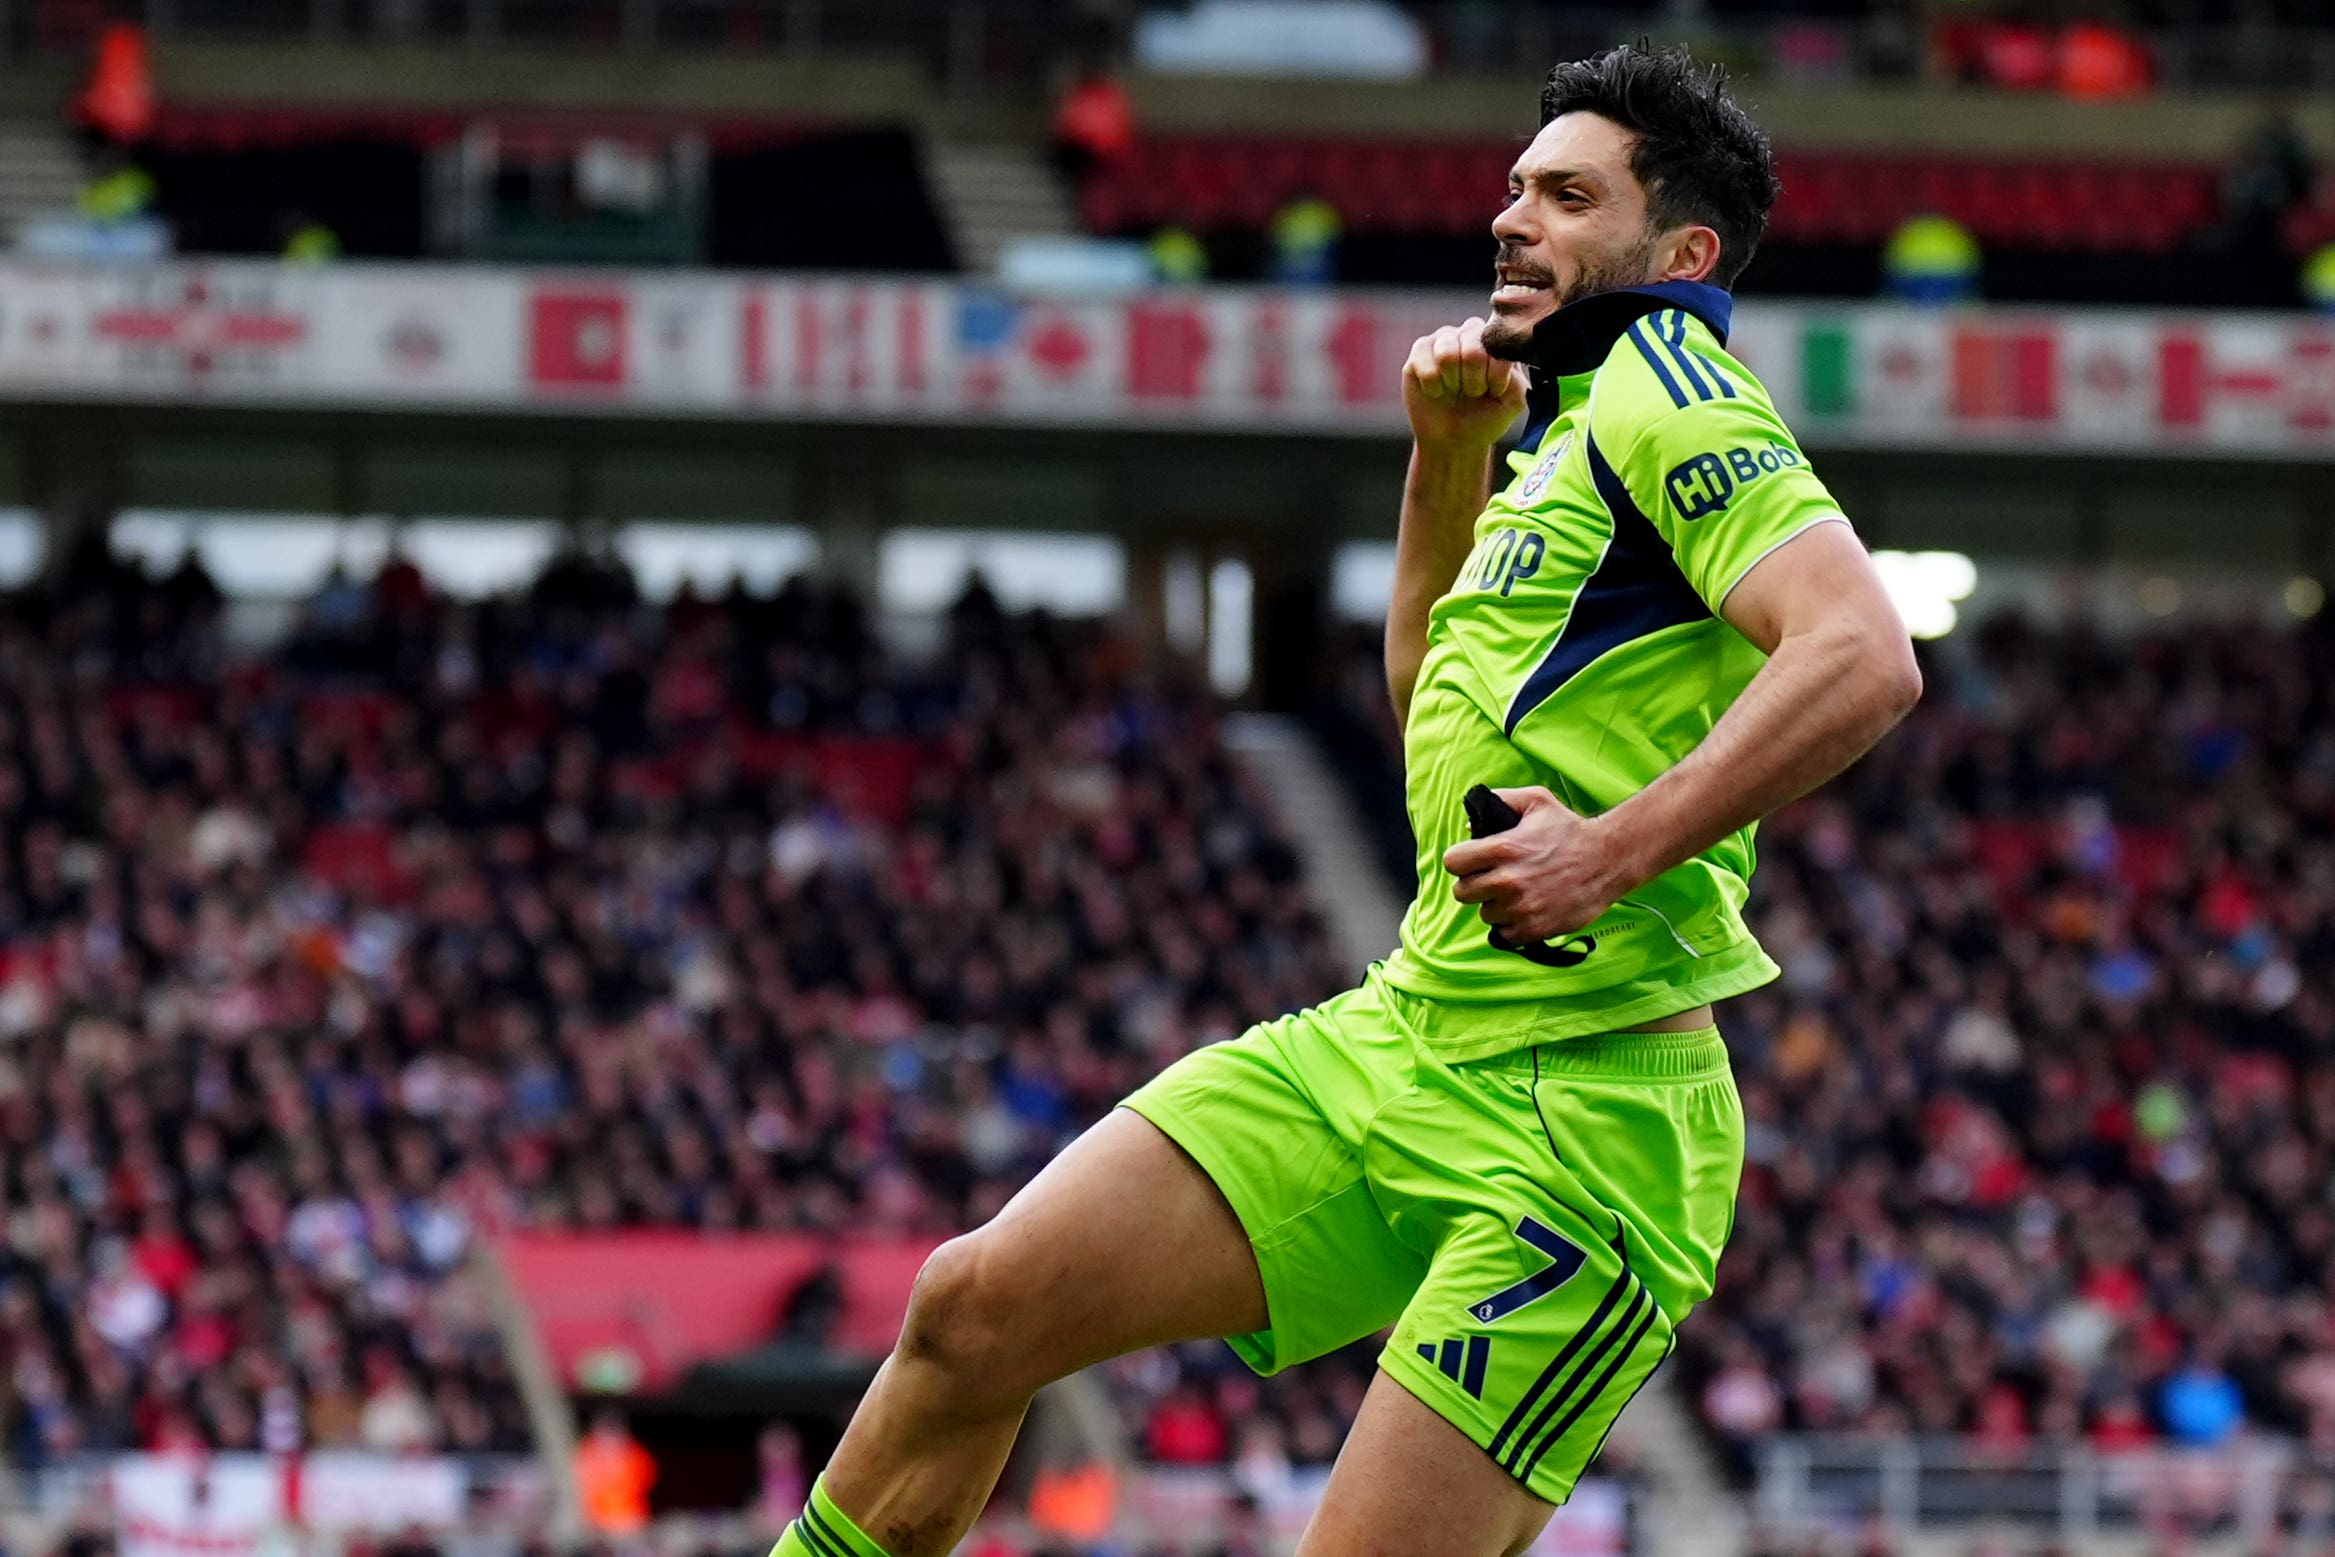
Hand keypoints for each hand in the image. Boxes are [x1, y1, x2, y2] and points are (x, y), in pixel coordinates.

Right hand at [1403, 317, 1528, 453]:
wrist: (1452, 439)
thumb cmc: (1484, 417)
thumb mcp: (1511, 403)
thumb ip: (1516, 380)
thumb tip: (1501, 361)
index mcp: (1498, 342)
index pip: (1500, 348)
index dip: (1496, 378)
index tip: (1494, 392)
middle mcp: (1472, 332)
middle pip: (1473, 349)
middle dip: (1473, 382)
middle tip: (1472, 392)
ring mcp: (1445, 338)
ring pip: (1447, 354)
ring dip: (1452, 382)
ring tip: (1454, 390)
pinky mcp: (1420, 349)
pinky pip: (1425, 361)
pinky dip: (1432, 386)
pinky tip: (1436, 391)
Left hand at [1442, 787, 1620, 944]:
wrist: (1608, 860)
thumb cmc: (1570, 829)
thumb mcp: (1536, 801)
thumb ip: (1500, 801)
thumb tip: (1471, 823)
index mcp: (1503, 848)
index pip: (1453, 862)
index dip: (1461, 861)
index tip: (1473, 861)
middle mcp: (1509, 880)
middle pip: (1462, 892)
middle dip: (1474, 884)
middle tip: (1492, 879)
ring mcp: (1522, 907)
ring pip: (1485, 914)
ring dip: (1495, 905)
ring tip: (1516, 893)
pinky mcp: (1535, 928)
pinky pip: (1504, 934)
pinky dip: (1511, 925)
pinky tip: (1525, 910)